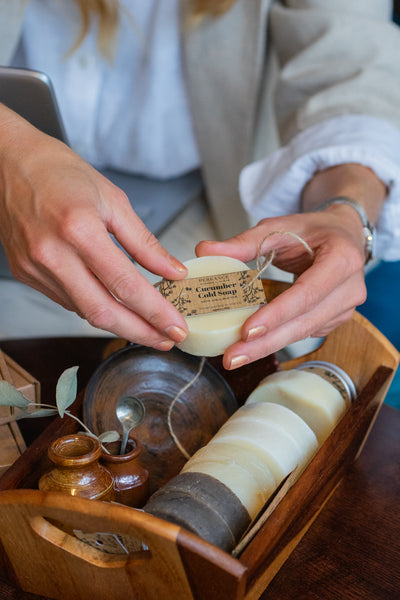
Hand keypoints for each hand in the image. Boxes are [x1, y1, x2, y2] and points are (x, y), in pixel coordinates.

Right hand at [0, 106, 187, 347]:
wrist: (10, 163)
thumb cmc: (60, 172)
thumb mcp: (113, 200)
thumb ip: (145, 243)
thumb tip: (173, 272)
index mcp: (79, 229)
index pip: (126, 285)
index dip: (155, 312)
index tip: (176, 326)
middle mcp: (53, 254)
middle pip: (102, 312)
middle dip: (140, 332)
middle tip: (166, 339)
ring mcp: (35, 268)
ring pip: (84, 311)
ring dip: (119, 322)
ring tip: (146, 323)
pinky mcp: (26, 273)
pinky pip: (67, 300)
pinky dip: (94, 305)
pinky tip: (112, 303)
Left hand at [196, 208, 367, 368]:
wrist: (342, 234)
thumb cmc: (311, 230)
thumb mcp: (279, 227)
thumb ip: (243, 242)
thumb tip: (204, 250)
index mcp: (342, 259)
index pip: (306, 293)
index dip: (276, 314)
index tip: (247, 331)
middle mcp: (350, 288)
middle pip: (304, 322)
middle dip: (265, 343)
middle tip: (232, 357)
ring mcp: (346, 307)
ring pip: (304, 333)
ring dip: (269, 346)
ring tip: (236, 356)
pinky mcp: (337, 319)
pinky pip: (305, 332)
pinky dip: (279, 339)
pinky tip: (255, 346)